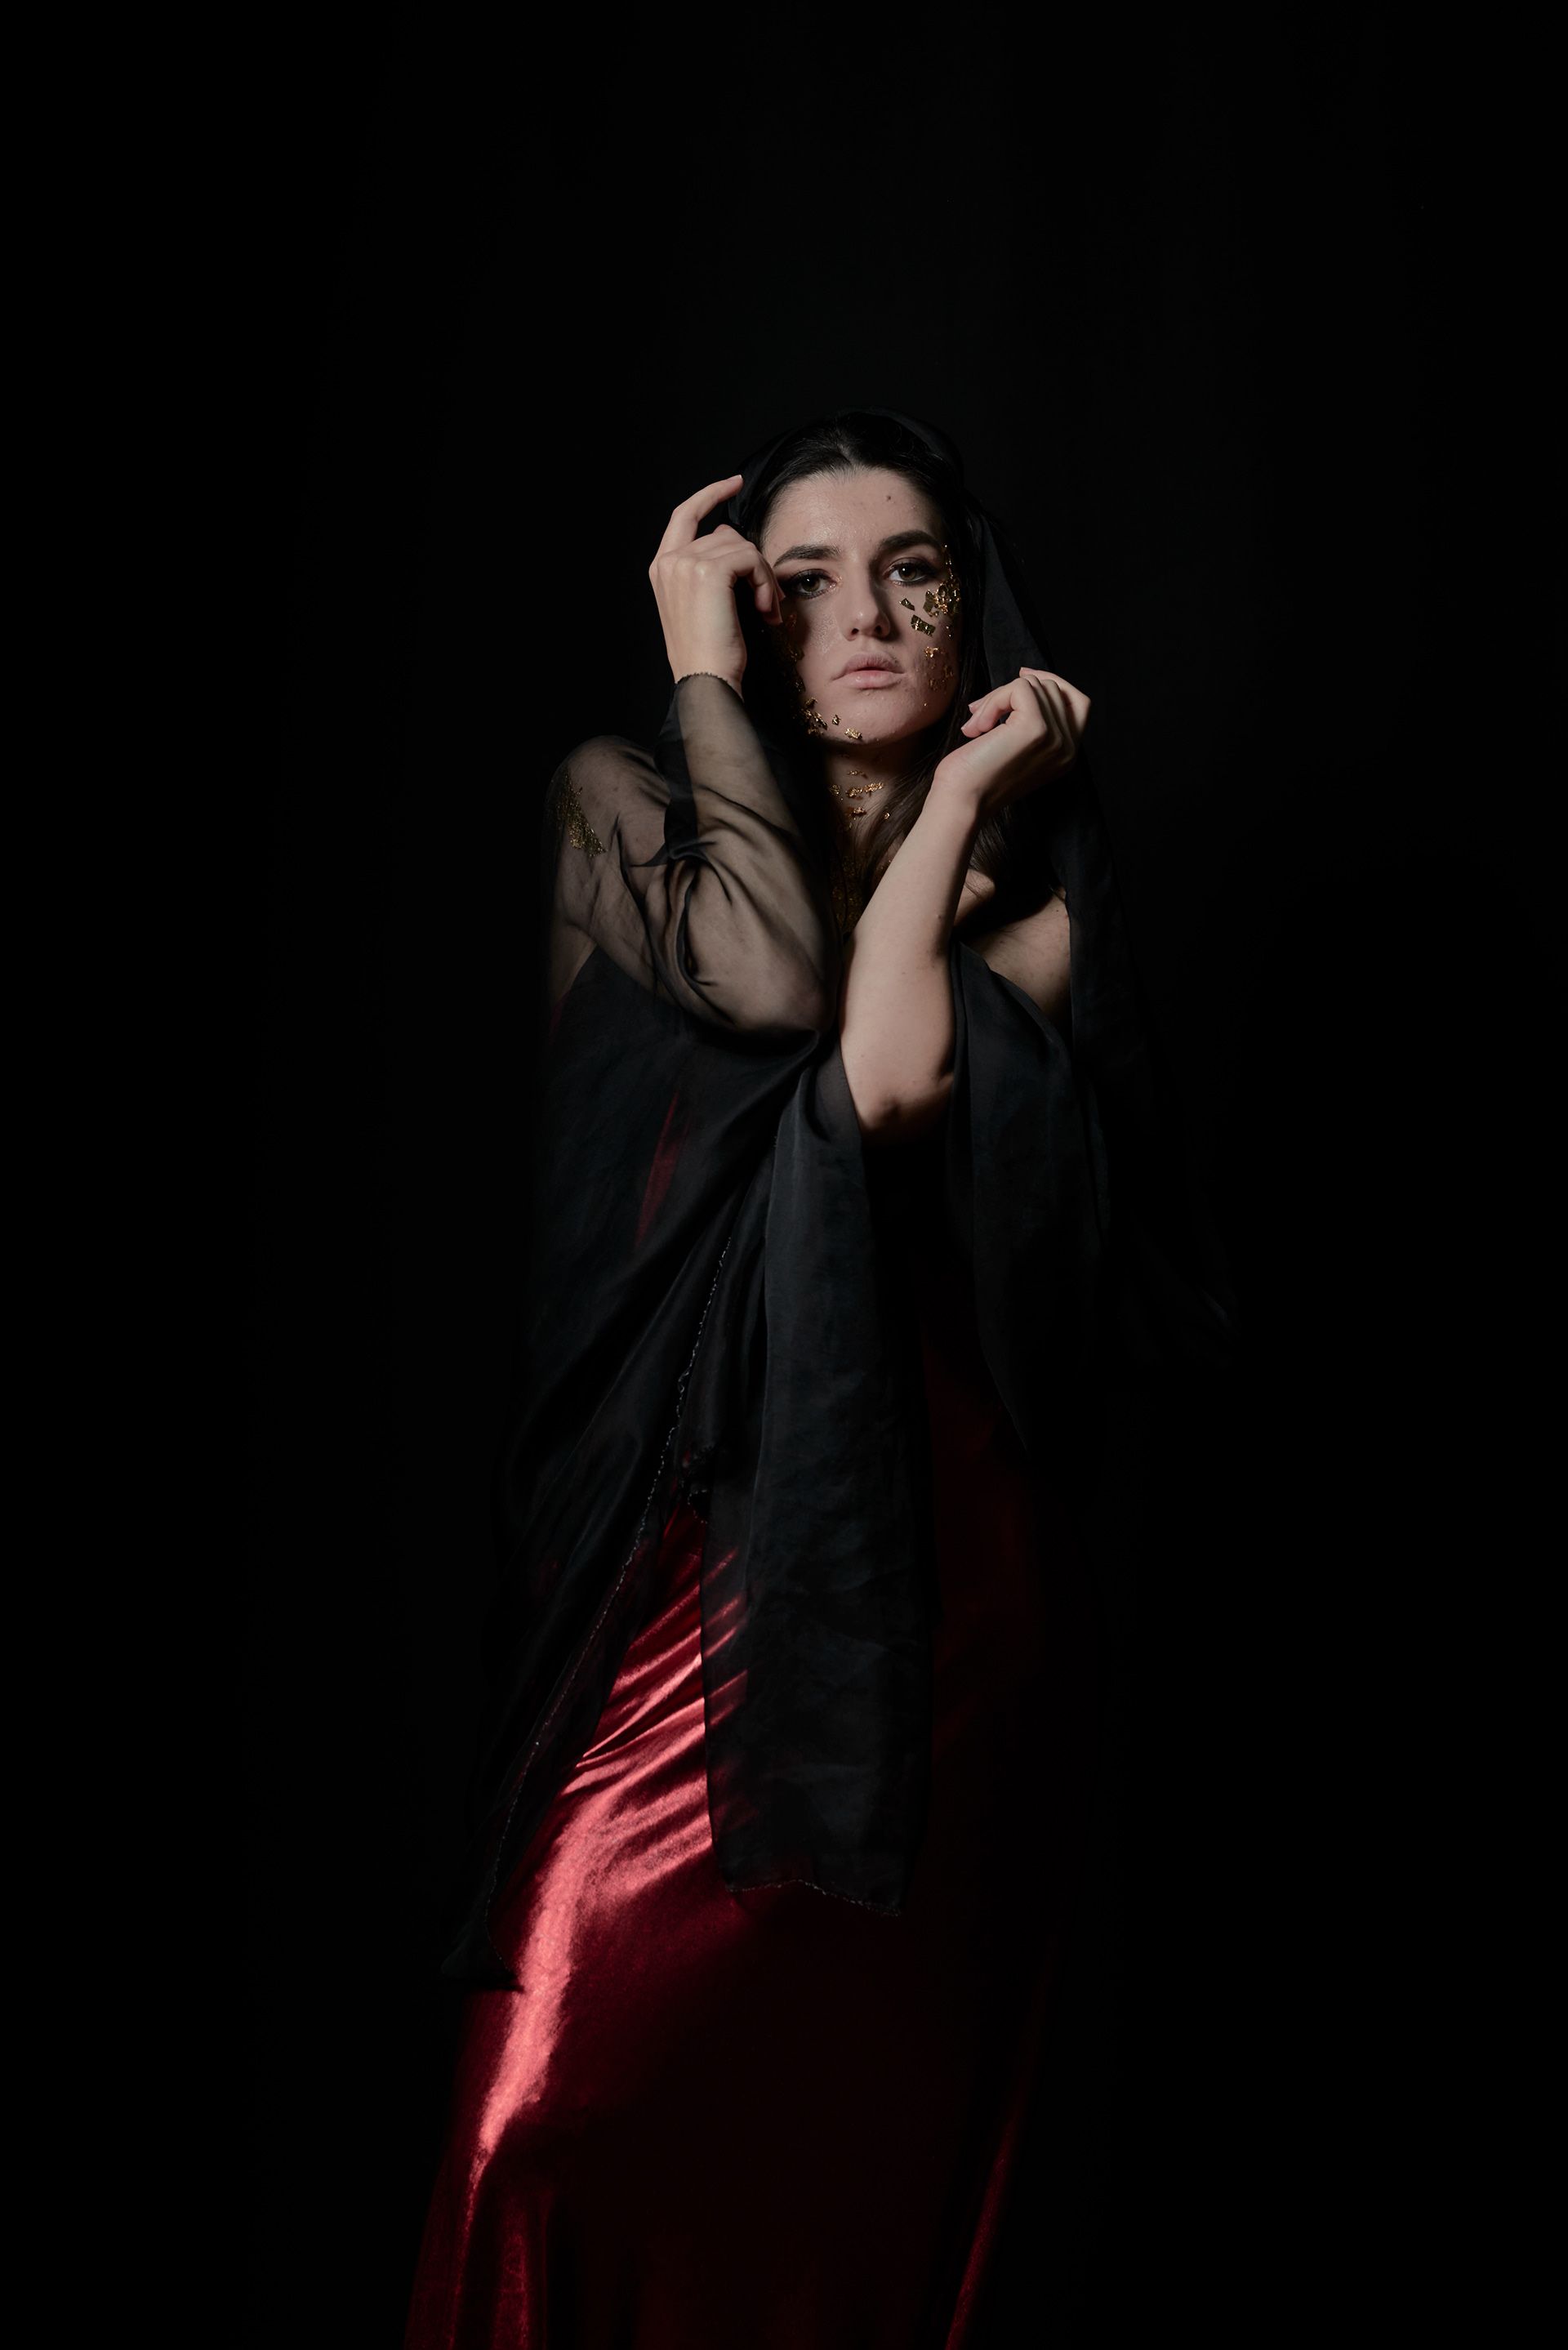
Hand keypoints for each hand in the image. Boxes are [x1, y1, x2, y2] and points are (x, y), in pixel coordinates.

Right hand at [648, 475, 783, 692]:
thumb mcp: (704, 605)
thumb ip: (709, 568)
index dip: (710, 494)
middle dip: (754, 562)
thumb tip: (734, 540)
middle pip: (725, 534)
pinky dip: (767, 582)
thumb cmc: (709, 654)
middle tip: (769, 599)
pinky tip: (766, 610)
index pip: (684, 514)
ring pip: (743, 547)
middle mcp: (669, 562)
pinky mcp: (709, 571)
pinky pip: (752, 558)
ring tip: (766, 610)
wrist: (707, 681)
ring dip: (764, 578)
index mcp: (662, 568)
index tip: (735, 483)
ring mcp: (686, 564)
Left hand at [931, 668, 1089, 818]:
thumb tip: (1025, 678)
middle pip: (1052, 688)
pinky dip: (993, 701)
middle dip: (1010, 692)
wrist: (960, 802)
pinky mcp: (1036, 728)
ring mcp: (1055, 738)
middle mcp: (1067, 749)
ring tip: (978, 727)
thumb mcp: (1014, 746)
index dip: (1053, 682)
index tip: (1022, 677)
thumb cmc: (975, 777)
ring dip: (996, 699)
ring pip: (1034, 685)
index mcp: (1066, 755)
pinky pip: (1019, 688)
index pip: (1079, 702)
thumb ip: (1029, 720)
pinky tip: (978, 728)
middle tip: (981, 716)